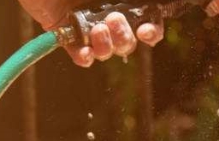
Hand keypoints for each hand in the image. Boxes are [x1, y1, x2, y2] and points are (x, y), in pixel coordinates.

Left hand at [18, 0, 163, 66]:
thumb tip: (145, 0)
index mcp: (121, 4)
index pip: (147, 24)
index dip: (151, 32)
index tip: (144, 31)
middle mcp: (108, 19)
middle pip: (128, 43)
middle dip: (124, 37)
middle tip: (113, 19)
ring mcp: (88, 30)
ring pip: (107, 51)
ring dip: (106, 46)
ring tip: (96, 30)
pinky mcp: (68, 38)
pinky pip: (82, 57)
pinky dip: (86, 57)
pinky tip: (85, 52)